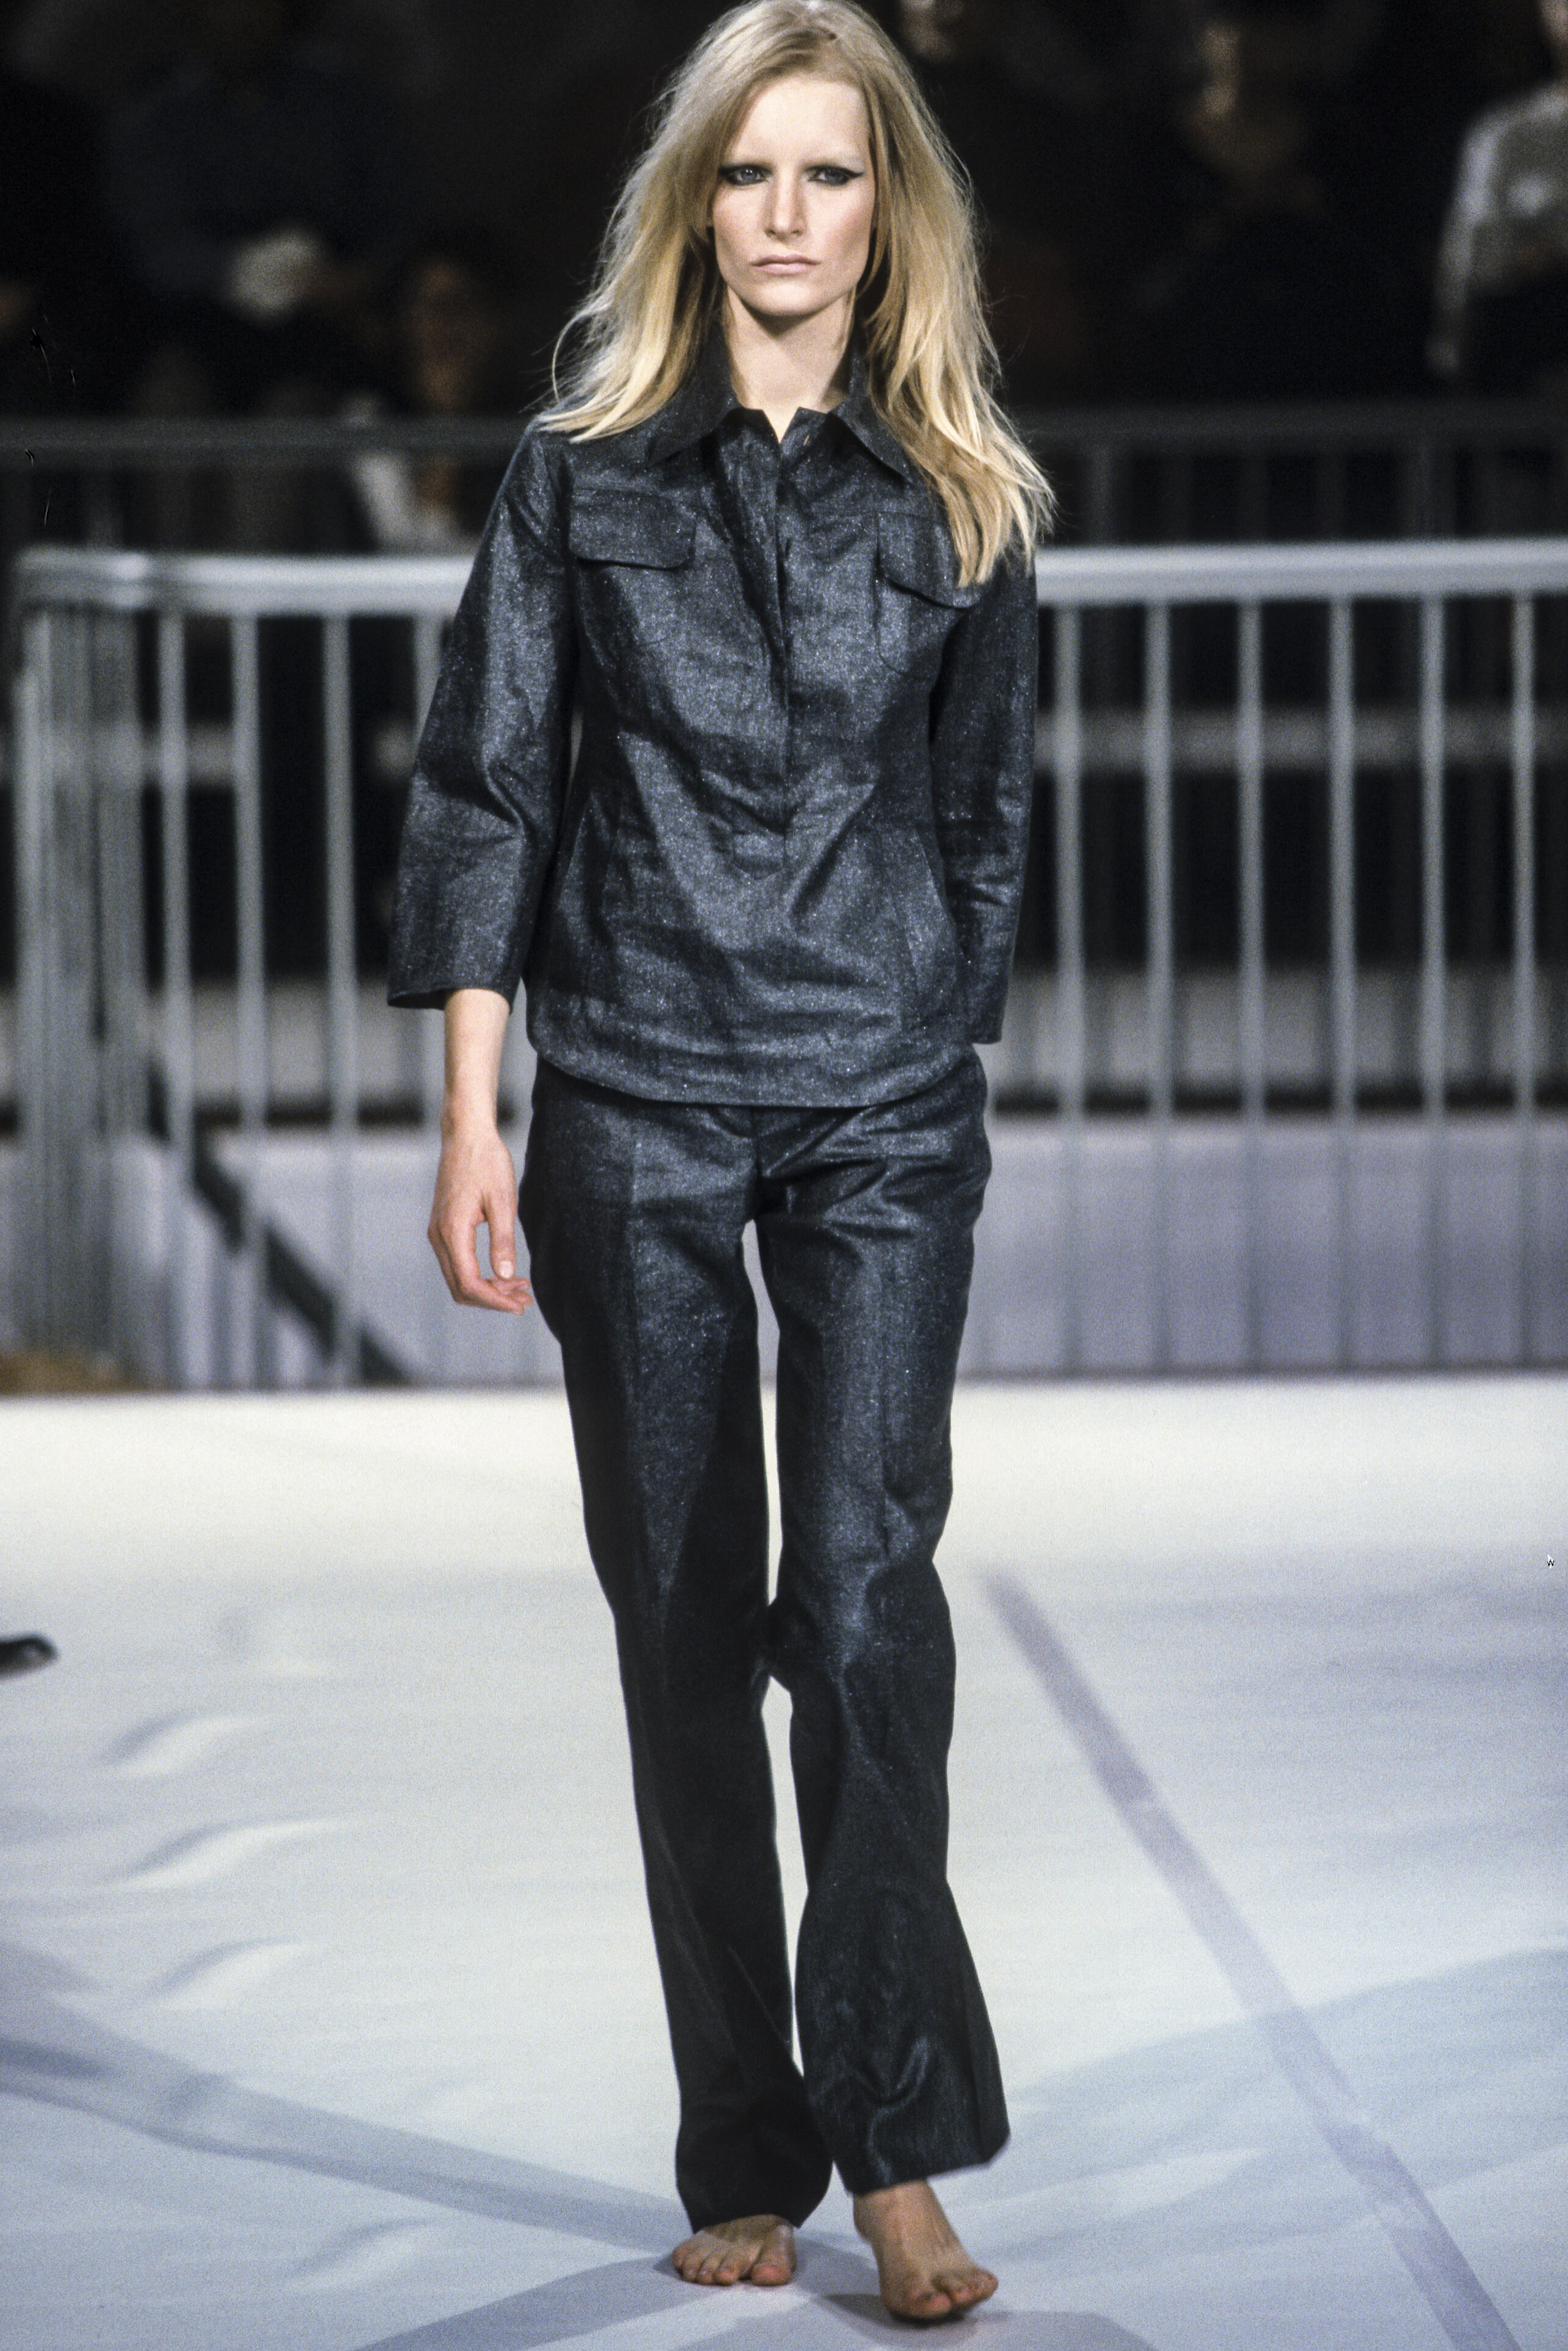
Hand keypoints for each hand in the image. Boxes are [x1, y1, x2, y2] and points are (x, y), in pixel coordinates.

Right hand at [427, 1121, 531, 1313]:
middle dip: (493, 1299)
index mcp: (452, 1231)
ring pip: (458, 1277)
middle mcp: (439, 1236)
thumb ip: (503, 1241)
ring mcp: (438, 1232)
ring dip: (487, 1288)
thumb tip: (506, 1275)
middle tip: (524, 1301)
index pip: (470, 1283)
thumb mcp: (503, 1201)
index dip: (495, 1301)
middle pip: (461, 1287)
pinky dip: (480, 1273)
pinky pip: (458, 1262)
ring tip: (519, 1288)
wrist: (466, 1135)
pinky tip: (503, 1271)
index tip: (520, 1305)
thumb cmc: (486, 1162)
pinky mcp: (443, 1227)